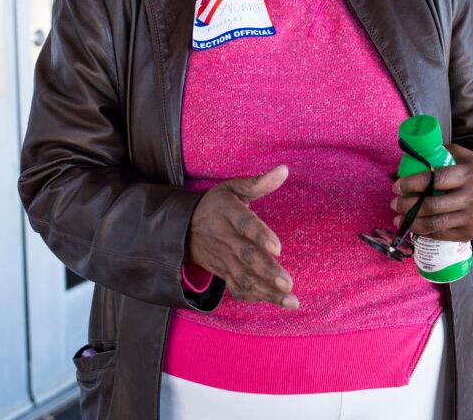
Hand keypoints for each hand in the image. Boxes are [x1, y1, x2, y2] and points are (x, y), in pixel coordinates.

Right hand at [187, 165, 298, 308]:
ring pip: (244, 277)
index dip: (260, 236)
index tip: (278, 248)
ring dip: (266, 291)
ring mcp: (222, 258)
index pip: (245, 224)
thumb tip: (284, 170)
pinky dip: (257, 297)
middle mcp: (224, 238)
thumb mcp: (232, 188)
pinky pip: (238, 288)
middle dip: (267, 271)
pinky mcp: (222, 273)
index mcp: (228, 213)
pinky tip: (277, 301)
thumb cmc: (216, 205)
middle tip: (288, 283)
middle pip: (246, 256)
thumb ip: (259, 183)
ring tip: (291, 299)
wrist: (182, 228)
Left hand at [390, 145, 472, 241]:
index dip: (412, 183)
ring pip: (434, 224)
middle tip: (394, 202)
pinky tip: (414, 227)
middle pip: (431, 205)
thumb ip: (444, 153)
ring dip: (411, 222)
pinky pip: (442, 235)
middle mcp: (471, 197)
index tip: (397, 186)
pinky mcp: (471, 233)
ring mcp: (471, 218)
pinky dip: (424, 232)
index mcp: (468, 174)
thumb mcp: (468, 156)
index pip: (435, 179)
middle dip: (407, 205)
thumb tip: (416, 155)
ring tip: (399, 217)